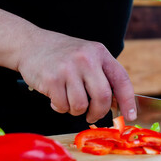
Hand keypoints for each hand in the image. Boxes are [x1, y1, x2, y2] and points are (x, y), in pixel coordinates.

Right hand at [0, 0, 136, 121]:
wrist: (30, 44)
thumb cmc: (61, 54)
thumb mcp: (85, 55)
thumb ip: (100, 74)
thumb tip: (115, 104)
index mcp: (99, 53)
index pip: (121, 80)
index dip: (128, 101)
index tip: (130, 116)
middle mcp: (85, 58)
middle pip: (102, 97)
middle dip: (98, 113)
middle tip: (91, 116)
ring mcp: (67, 68)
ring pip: (80, 105)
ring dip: (74, 110)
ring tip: (67, 99)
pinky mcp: (51, 79)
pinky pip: (62, 106)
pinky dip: (59, 107)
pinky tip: (54, 96)